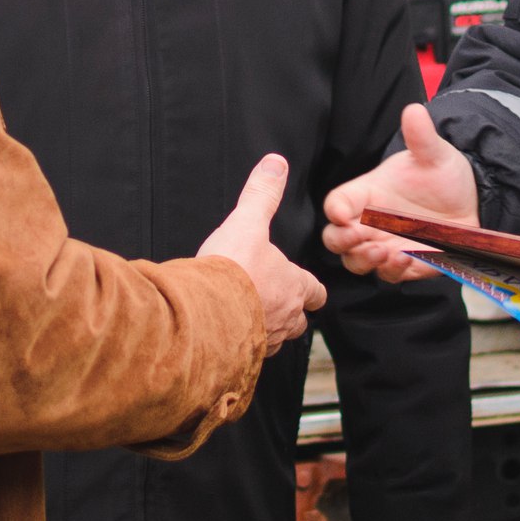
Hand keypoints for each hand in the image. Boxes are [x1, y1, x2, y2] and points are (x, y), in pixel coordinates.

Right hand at [197, 155, 326, 352]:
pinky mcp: (242, 357)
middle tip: (274, 302)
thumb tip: (276, 163)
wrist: (204, 314)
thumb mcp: (248, 222)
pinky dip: (240, 346)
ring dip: (264, 329)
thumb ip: (262, 194)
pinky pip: (248, 355)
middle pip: (299, 321)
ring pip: (274, 339)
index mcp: (294, 286)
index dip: (311, 288)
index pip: (315, 291)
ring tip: (247, 318)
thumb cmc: (232, 269)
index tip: (307, 288)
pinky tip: (226, 336)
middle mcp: (286, 317)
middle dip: (290, 312)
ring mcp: (265, 341)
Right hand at [321, 105, 480, 284]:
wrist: (472, 199)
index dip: (335, 210)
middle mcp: (370, 223)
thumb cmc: (443, 173)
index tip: (342, 214)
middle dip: (342, 241)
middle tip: (360, 236)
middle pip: (335, 239)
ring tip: (382, 252)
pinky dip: (393, 272)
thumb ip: (421, 137)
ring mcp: (385, 246)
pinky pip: (391, 276)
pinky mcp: (407, 265)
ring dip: (364, 260)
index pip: (336, 203)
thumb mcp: (434, 154)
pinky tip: (405, 260)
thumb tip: (414, 110)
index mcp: (366, 194)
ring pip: (357, 262)